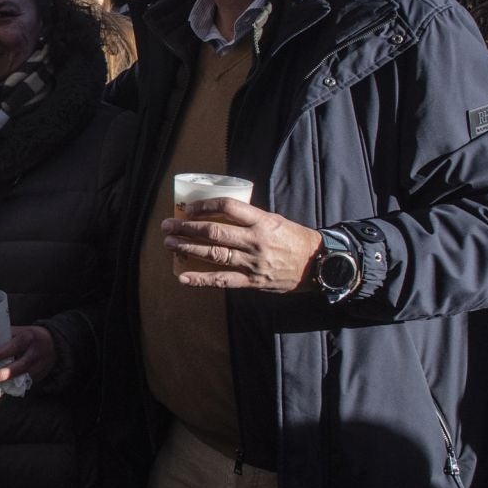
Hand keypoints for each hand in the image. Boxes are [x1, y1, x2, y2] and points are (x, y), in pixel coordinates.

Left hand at [0, 325, 54, 386]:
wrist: (54, 343)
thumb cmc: (31, 336)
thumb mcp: (21, 331)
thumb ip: (6, 336)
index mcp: (28, 338)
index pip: (14, 346)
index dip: (0, 353)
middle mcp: (35, 353)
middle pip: (21, 366)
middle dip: (4, 374)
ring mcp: (40, 366)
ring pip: (24, 378)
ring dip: (7, 384)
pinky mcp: (40, 376)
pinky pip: (25, 384)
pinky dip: (13, 388)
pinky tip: (1, 391)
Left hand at [165, 200, 322, 291]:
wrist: (319, 265)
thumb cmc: (294, 239)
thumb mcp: (275, 220)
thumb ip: (249, 219)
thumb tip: (218, 215)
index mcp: (262, 221)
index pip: (228, 207)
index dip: (204, 205)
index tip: (187, 208)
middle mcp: (256, 241)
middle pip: (214, 232)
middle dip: (187, 228)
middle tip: (168, 226)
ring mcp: (253, 263)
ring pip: (214, 255)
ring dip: (188, 249)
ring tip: (169, 244)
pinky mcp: (252, 281)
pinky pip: (222, 281)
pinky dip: (200, 280)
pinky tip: (183, 277)